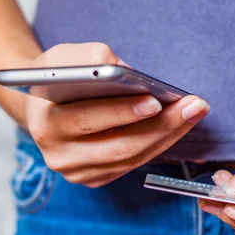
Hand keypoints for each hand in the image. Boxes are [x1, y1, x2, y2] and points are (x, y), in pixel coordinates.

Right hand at [23, 43, 209, 186]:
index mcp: (46, 124)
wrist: (41, 107)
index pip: (86, 120)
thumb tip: (126, 71)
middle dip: (160, 126)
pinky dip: (158, 144)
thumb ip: (88, 56)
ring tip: (194, 111)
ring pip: (131, 159)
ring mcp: (77, 173)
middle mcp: (60, 156)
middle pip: (118, 146)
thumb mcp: (61, 56)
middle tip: (192, 105)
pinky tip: (177, 124)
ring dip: (167, 135)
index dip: (121, 112)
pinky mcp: (94, 178)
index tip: (154, 100)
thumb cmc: (54, 78)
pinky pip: (133, 164)